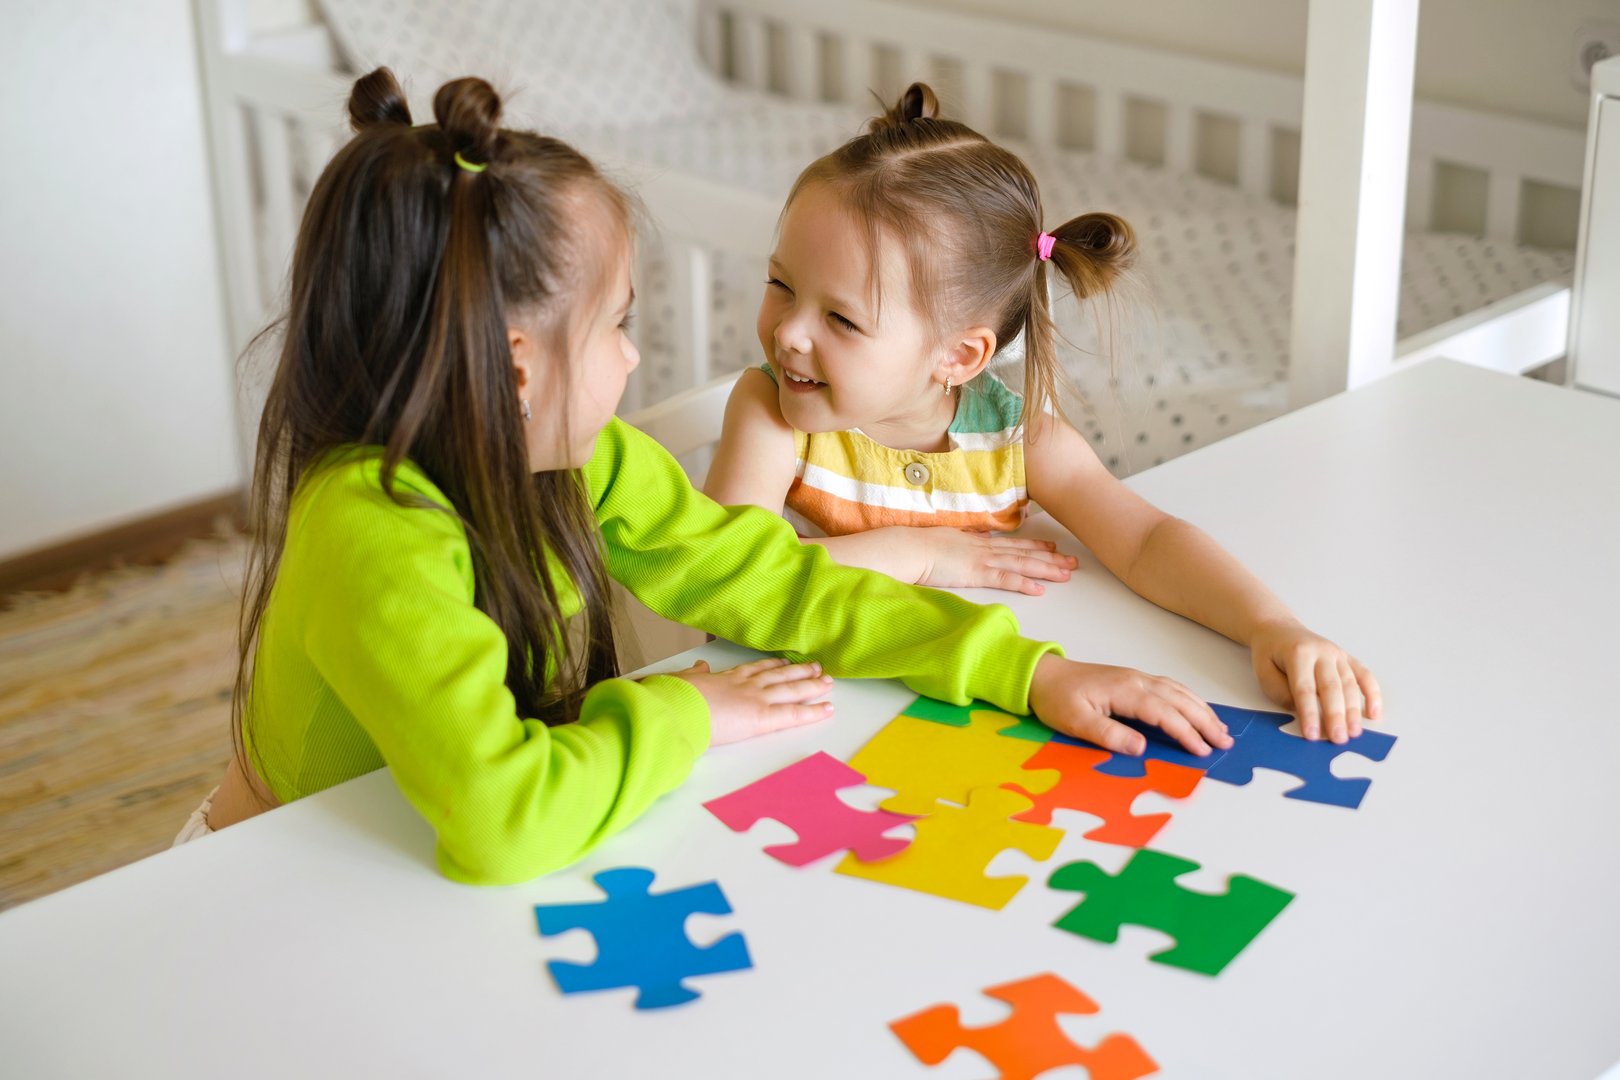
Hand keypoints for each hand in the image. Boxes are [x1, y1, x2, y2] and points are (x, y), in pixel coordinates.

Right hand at [667, 657, 833, 745]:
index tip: (783, 661)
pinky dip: (813, 711)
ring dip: (811, 684)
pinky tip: (828, 708)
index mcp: (725, 678)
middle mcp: (745, 685)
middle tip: (816, 667)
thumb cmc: (673, 698)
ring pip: (792, 689)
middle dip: (799, 671)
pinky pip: (794, 714)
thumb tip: (698, 667)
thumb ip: (694, 674)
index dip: (771, 665)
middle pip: (779, 675)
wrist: (675, 708)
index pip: (753, 669)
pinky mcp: (762, 717)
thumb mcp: (680, 680)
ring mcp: (756, 698)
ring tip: (828, 681)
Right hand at [913, 527, 1078, 594]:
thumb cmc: (918, 546)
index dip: (1035, 545)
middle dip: (1051, 558)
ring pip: (1021, 564)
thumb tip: (968, 538)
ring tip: (1066, 574)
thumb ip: (960, 539)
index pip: (1012, 543)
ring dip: (1046, 569)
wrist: (907, 548)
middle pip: (1024, 553)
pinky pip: (1004, 579)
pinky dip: (1023, 583)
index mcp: (977, 541)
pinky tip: (1039, 590)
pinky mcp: (975, 574)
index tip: (1053, 546)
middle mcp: (985, 548)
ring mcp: (981, 560)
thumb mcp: (945, 539)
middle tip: (1073, 562)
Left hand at [1026, 653, 1231, 755]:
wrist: (1043, 674)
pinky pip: (1170, 687)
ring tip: (1220, 729)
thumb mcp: (1075, 721)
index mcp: (1125, 690)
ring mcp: (1136, 677)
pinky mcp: (1133, 680)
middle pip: (1179, 700)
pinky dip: (1189, 699)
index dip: (1186, 732)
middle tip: (1225, 742)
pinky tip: (1197, 709)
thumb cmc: (1057, 698)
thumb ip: (1108, 734)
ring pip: (1178, 692)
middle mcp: (1136, 680)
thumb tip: (1140, 747)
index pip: (1164, 713)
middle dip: (1204, 721)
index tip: (1202, 751)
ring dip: (1201, 709)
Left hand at [1249, 620, 1382, 742]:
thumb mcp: (1263, 671)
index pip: (1304, 688)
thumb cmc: (1271, 654)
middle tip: (1339, 739)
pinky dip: (1372, 694)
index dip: (1309, 713)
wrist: (1280, 630)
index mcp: (1298, 654)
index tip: (1313, 735)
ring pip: (1349, 684)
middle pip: (1331, 687)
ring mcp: (1337, 654)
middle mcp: (1321, 652)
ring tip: (1354, 732)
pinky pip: (1364, 675)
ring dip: (1353, 710)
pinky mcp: (1347, 658)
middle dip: (1335, 715)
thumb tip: (1302, 711)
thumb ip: (1280, 692)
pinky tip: (1374, 712)